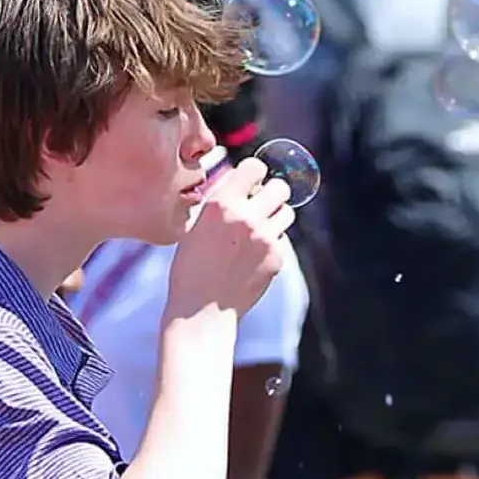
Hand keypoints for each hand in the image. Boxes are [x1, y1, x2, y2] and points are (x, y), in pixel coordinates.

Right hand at [172, 156, 293, 316]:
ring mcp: (265, 239)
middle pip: (280, 187)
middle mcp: (247, 217)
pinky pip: (281, 238)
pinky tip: (253, 257)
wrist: (201, 311)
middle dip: (272, 193)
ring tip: (258, 230)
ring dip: (276, 216)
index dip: (254, 174)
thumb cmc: (191, 268)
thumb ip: (222, 204)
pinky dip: (272, 243)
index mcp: (222, 204)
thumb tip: (245, 188)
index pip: (255, 167)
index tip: (251, 182)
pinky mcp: (276, 258)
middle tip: (262, 204)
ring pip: (287, 212)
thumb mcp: (197, 226)